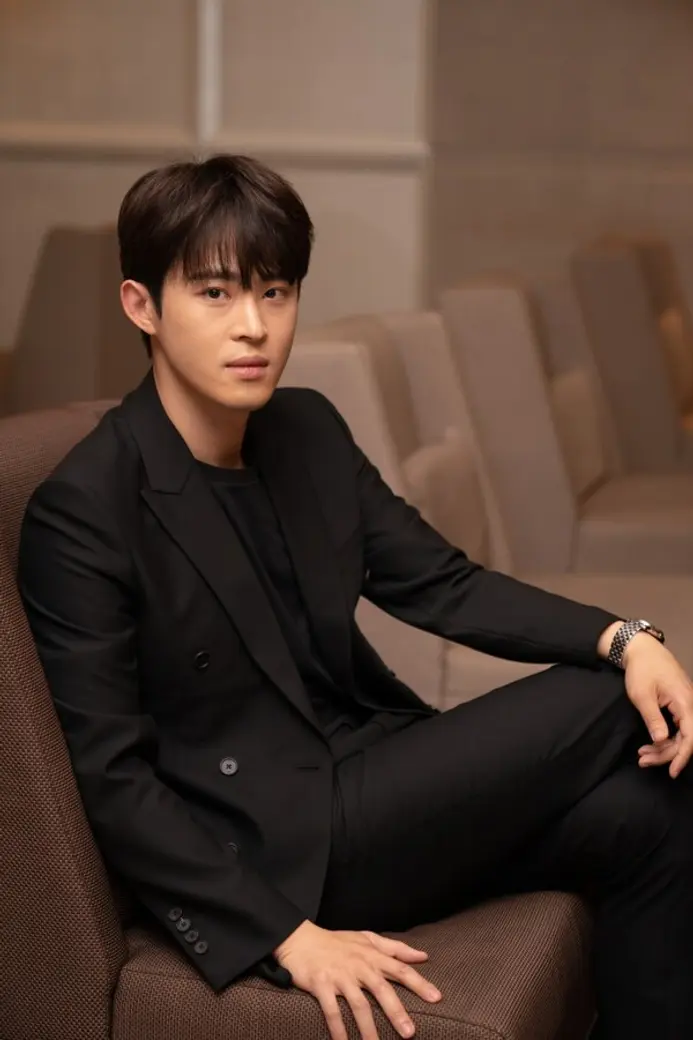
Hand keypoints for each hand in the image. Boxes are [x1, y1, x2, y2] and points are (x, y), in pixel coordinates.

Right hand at [274, 919, 440, 1038]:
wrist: (300, 939)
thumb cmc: (337, 942)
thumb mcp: (366, 938)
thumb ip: (395, 948)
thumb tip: (423, 956)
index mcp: (371, 955)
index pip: (400, 968)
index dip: (419, 983)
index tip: (436, 998)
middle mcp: (358, 965)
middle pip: (382, 989)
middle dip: (397, 1012)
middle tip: (410, 1033)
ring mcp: (340, 976)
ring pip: (359, 1004)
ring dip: (369, 1029)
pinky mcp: (321, 985)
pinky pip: (332, 1011)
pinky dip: (338, 1029)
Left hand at [621, 631, 692, 777]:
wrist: (642, 649)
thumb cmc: (642, 669)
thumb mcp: (642, 695)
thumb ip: (653, 719)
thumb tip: (662, 741)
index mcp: (685, 702)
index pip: (690, 737)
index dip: (682, 756)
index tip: (671, 771)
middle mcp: (691, 705)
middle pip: (685, 738)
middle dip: (666, 754)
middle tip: (643, 760)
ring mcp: (686, 705)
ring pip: (681, 734)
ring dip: (663, 747)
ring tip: (642, 754)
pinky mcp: (680, 705)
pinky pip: (677, 726)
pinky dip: (664, 737)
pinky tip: (651, 743)